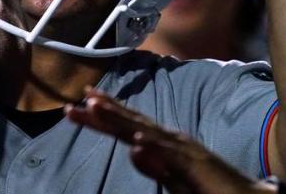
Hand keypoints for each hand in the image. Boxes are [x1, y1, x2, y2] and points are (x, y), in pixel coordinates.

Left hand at [66, 90, 268, 193]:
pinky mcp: (196, 165)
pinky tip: (135, 141)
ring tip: (94, 106)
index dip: (103, 115)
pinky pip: (171, 156)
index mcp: (164, 142)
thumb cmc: (208, 187)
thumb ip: (152, 165)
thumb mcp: (174, 178)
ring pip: (145, 131)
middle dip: (103, 110)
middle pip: (131, 122)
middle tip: (77, 100)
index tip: (78, 105)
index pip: (127, 126)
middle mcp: (172, 139)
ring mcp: (184, 150)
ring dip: (120, 118)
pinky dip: (153, 147)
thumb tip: (130, 149)